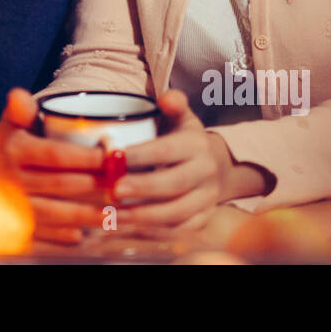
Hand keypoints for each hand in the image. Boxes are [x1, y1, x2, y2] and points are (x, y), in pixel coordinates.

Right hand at [0, 88, 109, 245]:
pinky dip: (63, 237)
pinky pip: (42, 235)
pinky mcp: (14, 225)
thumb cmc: (14, 140)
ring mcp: (12, 205)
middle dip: (94, 186)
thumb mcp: (14, 120)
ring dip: (86, 215)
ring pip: (54, 213)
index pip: (55, 154)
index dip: (85, 158)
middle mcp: (10, 178)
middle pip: (60, 185)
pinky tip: (84, 235)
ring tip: (114, 213)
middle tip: (121, 185)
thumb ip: (20, 108)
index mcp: (12, 149)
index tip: (110, 158)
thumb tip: (19, 96)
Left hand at [111, 89, 227, 232]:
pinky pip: (179, 231)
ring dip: (143, 216)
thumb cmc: (185, 139)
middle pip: (173, 184)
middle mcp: (206, 173)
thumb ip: (173, 104)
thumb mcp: (182, 117)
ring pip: (176, 212)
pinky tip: (130, 228)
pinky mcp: (203, 219)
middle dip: (142, 188)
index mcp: (196, 145)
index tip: (113, 157)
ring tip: (115, 214)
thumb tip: (166, 98)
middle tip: (114, 190)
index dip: (140, 155)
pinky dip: (154, 233)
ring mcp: (207, 199)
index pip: (167, 150)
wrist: (217, 166)